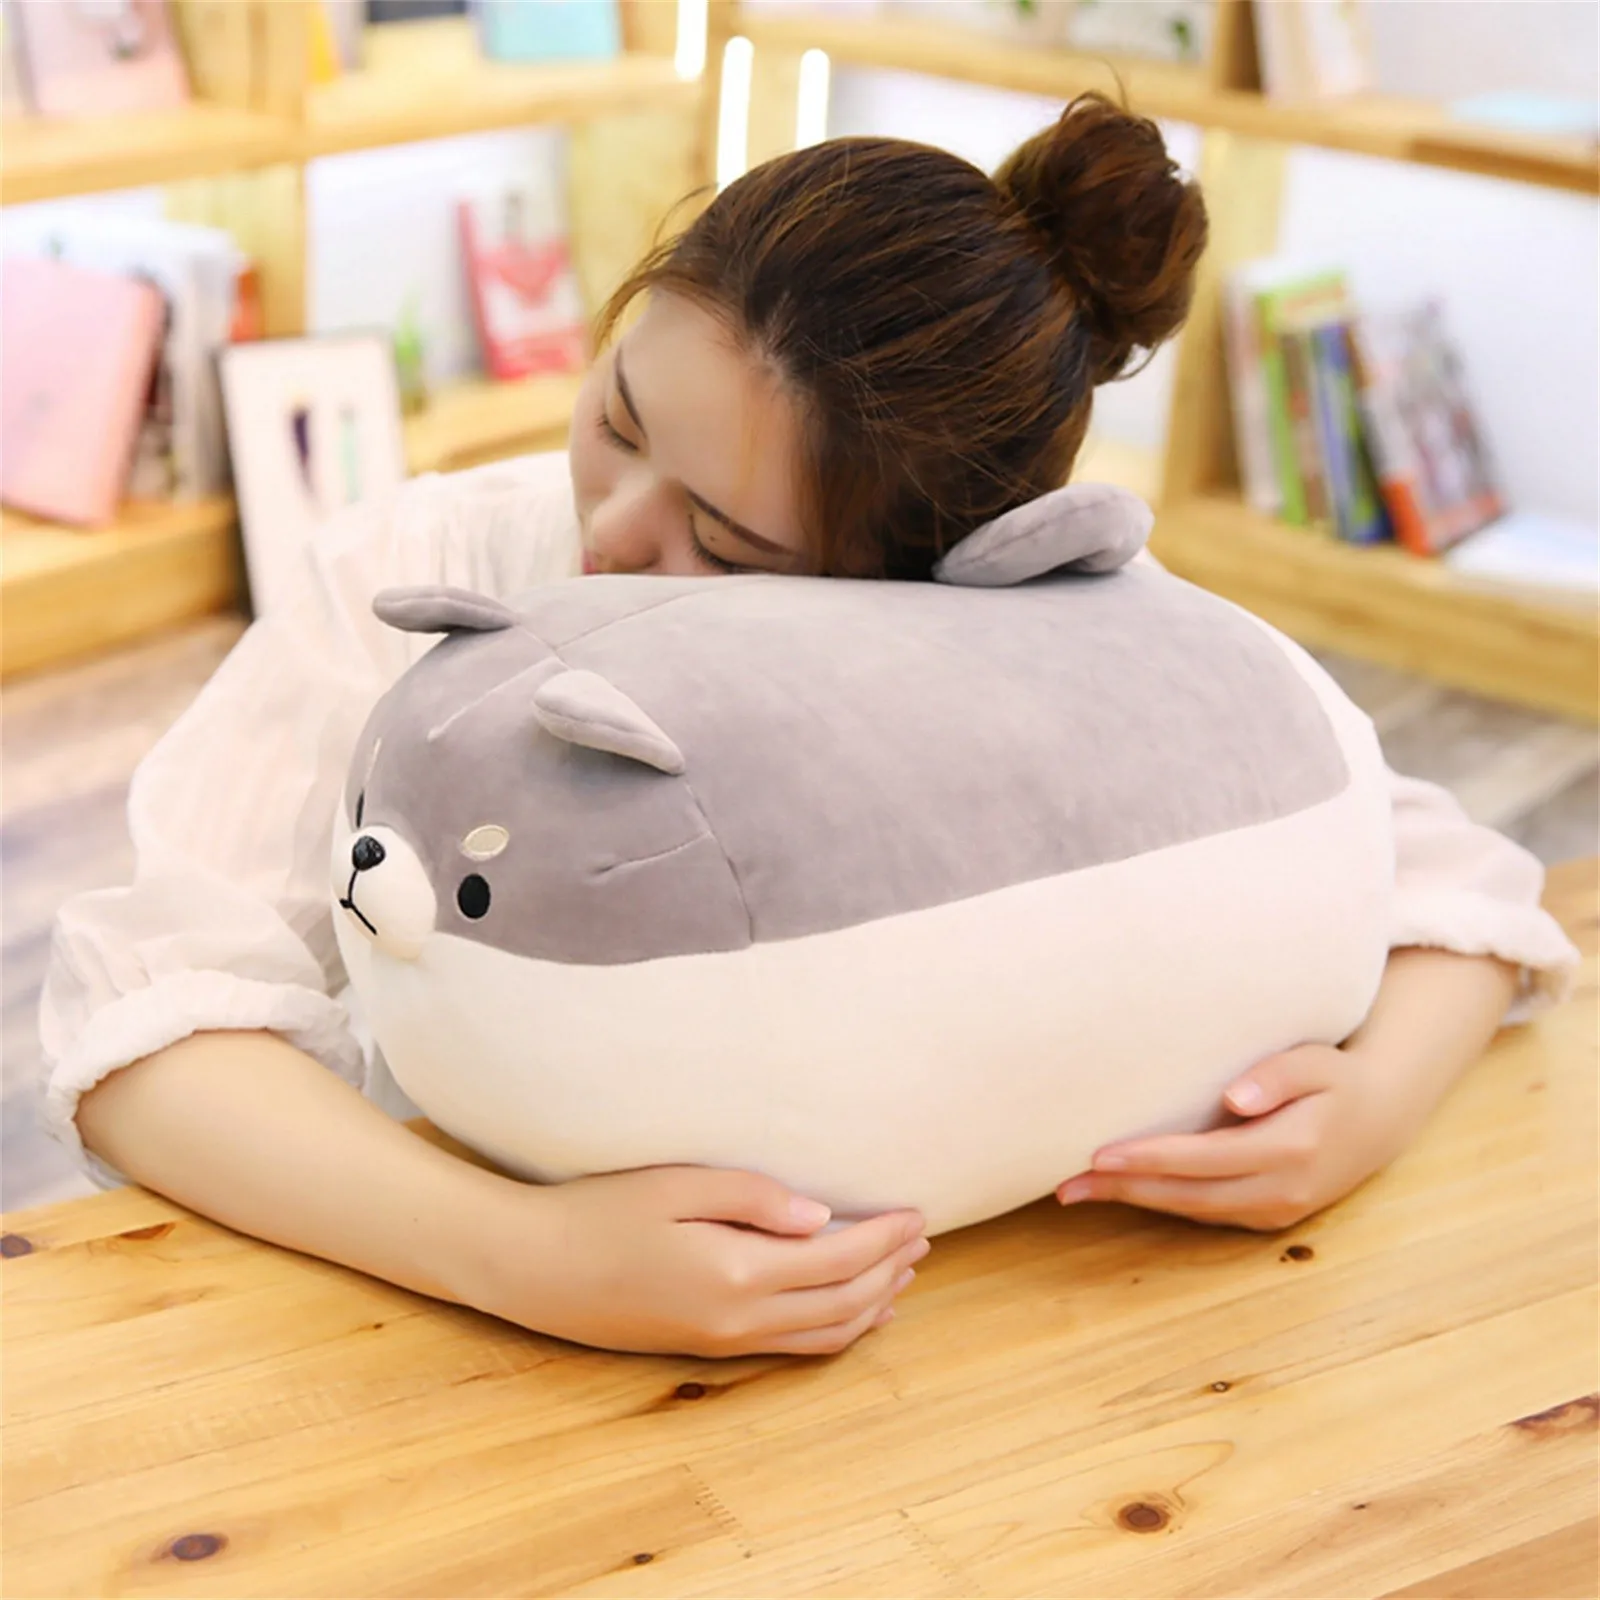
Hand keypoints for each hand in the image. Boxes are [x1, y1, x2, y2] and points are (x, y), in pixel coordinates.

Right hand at [477, 1165, 927, 1356]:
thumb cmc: (600, 1211)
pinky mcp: (709, 1346)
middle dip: (891, 1268)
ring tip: (903, 1271)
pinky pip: (795, 1347)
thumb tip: (822, 1216)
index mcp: (738, 1271)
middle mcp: (740, 1318)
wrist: (535, 1269)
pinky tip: (853, 1312)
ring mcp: (725, 1339)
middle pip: (845, 1302)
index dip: (886, 1236)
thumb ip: (753, 1196)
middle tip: (923, 1236)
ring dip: (873, 1302)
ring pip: (826, 1333)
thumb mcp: (676, 1183)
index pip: (840, 1258)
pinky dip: (838, 1330)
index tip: (918, 1211)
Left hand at [1056, 1043, 1404, 1231]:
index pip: (1205, 1159)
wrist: (1380, 1118)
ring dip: (1135, 1201)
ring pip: (1192, 1210)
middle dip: (1125, 1190)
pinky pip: (1205, 1212)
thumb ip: (1276, 1075)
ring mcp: (1276, 1210)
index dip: (1150, 1158)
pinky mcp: (1269, 1217)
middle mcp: (1283, 1190)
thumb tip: (1236, 1098)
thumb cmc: (1336, 1079)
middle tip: (1067, 1184)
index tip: (1100, 1154)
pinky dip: (1161, 1203)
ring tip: (1077, 1190)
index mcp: (1291, 1149)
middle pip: (1189, 1195)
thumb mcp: (1315, 1062)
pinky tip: (1122, 1190)